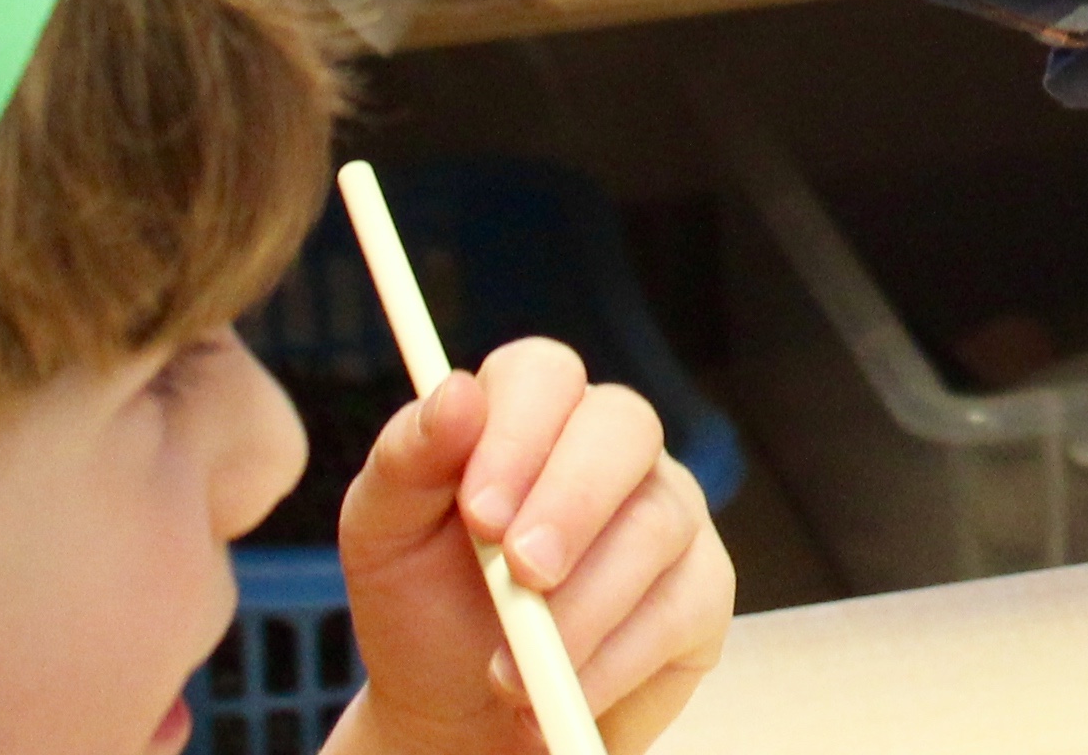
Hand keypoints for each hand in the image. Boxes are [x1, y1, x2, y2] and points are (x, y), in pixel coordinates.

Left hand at [334, 342, 733, 754]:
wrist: (458, 712)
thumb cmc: (423, 606)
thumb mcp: (385, 536)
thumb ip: (407, 461)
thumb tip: (456, 395)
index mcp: (531, 415)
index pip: (546, 375)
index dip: (518, 433)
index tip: (477, 514)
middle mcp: (612, 448)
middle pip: (625, 428)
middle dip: (572, 504)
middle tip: (524, 576)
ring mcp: (669, 512)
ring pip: (656, 526)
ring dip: (579, 609)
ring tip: (510, 676)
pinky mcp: (702, 590)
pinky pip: (679, 609)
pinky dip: (610, 664)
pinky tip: (559, 695)